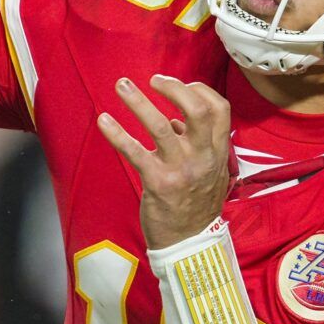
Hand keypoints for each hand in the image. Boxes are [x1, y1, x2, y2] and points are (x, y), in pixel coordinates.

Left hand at [97, 75, 231, 247]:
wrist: (189, 243)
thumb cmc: (196, 203)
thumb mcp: (210, 172)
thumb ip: (197, 145)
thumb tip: (176, 120)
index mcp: (218, 152)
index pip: (219, 109)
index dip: (200, 90)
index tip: (181, 84)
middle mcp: (203, 157)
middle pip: (197, 110)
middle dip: (174, 88)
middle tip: (154, 79)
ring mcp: (181, 169)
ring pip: (161, 126)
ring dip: (138, 102)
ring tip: (121, 85)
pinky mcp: (157, 183)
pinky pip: (134, 152)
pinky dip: (117, 133)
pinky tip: (103, 120)